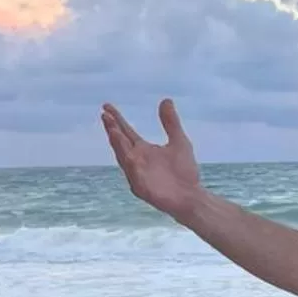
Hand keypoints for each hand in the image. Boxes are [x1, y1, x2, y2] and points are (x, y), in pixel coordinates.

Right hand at [102, 98, 204, 217]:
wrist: (192, 196)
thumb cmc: (184, 172)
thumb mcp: (179, 141)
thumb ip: (171, 123)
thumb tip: (166, 100)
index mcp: (143, 150)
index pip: (126, 132)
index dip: (117, 120)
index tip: (106, 106)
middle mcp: (137, 160)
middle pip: (120, 142)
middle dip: (113, 129)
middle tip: (105, 115)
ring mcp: (137, 174)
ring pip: (124, 158)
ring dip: (118, 144)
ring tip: (112, 130)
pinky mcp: (142, 188)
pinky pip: (134, 176)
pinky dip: (131, 166)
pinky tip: (130, 156)